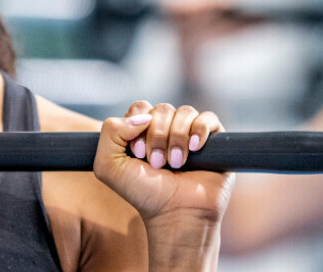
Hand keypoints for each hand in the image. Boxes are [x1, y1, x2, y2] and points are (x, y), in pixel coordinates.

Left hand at [93, 102, 233, 269]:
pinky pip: (208, 118)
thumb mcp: (108, 166)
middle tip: (157, 164)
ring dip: (177, 138)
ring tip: (176, 164)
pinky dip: (200, 130)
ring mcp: (190, 133)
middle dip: (157, 137)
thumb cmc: (144, 194)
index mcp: (142, 132)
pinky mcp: (214, 140)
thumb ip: (110, 132)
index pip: (140, 108)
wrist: (177, 214)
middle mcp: (167, 129)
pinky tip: (195, 148)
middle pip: (162, 109)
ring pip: (185, 112)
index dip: (138, 126)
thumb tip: (143, 116)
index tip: (138, 155)